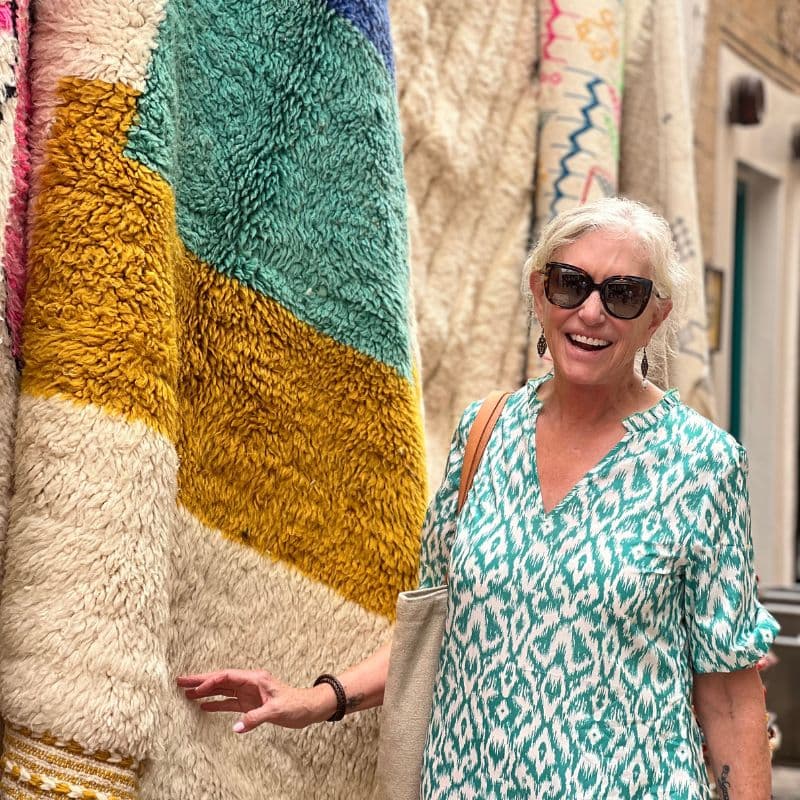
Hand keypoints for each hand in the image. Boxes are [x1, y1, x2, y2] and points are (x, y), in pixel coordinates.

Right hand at [177, 669, 335, 732]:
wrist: (308, 708)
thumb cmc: (295, 704)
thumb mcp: (276, 710)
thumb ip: (255, 718)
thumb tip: (236, 728)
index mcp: (255, 678)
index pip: (227, 676)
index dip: (211, 681)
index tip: (196, 689)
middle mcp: (249, 683)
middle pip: (221, 679)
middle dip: (201, 680)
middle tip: (181, 681)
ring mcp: (249, 693)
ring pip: (222, 690)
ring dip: (205, 691)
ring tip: (186, 693)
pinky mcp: (250, 703)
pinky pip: (229, 702)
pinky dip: (216, 703)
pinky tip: (203, 705)